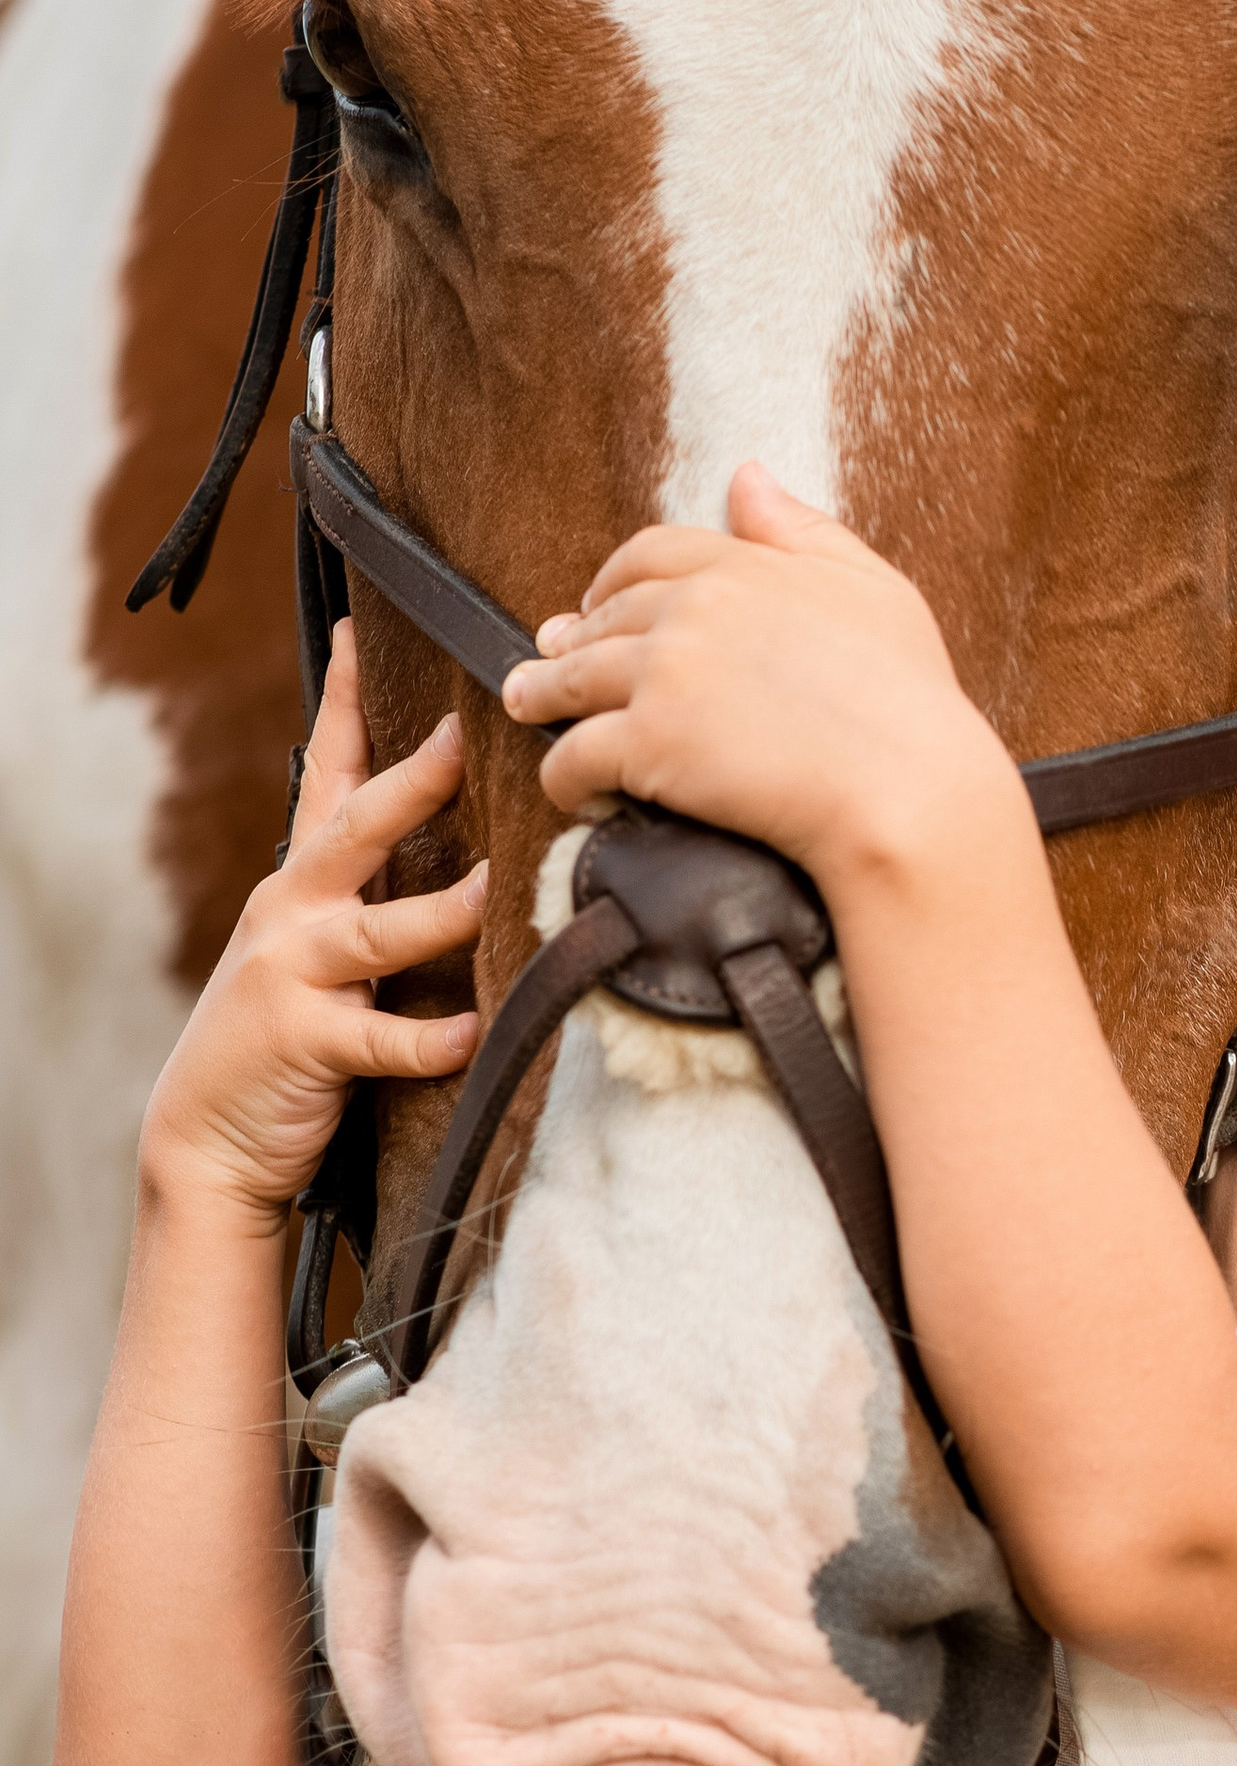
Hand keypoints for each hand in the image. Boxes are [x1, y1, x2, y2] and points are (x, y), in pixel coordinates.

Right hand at [141, 626, 484, 1226]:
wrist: (210, 1135)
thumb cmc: (285, 1040)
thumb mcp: (321, 954)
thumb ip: (374, 902)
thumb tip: (467, 856)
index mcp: (300, 884)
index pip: (325, 774)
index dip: (343, 702)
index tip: (363, 630)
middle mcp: (293, 913)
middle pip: (356, 829)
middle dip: (412, 781)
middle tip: (465, 736)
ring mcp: (295, 976)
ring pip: (376, 930)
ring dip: (441, 912)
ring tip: (496, 890)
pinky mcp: (308, 1044)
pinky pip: (382, 1039)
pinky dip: (432, 1038)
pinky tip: (475, 1031)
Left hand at [501, 462, 1035, 903]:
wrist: (908, 788)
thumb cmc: (909, 701)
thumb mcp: (874, 590)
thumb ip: (804, 531)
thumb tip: (747, 478)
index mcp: (744, 567)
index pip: (652, 555)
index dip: (615, 578)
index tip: (598, 601)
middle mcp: (692, 611)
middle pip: (604, 616)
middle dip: (571, 638)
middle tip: (550, 658)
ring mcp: (664, 676)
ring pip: (572, 680)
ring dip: (542, 694)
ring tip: (527, 706)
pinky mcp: (648, 745)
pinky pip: (575, 756)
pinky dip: (562, 774)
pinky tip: (569, 788)